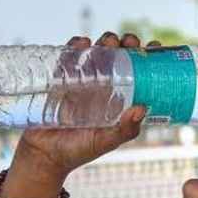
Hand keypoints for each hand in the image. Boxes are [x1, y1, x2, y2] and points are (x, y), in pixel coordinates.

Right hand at [10, 32, 162, 184]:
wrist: (43, 155)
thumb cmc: (77, 151)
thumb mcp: (105, 142)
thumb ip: (125, 130)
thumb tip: (141, 109)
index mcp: (118, 99)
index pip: (137, 73)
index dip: (146, 58)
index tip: (155, 46)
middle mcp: (102, 87)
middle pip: (119, 57)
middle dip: (126, 44)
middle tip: (129, 42)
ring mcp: (81, 81)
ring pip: (97, 52)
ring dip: (105, 42)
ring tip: (109, 42)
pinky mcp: (60, 78)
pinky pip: (69, 56)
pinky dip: (76, 45)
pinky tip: (82, 43)